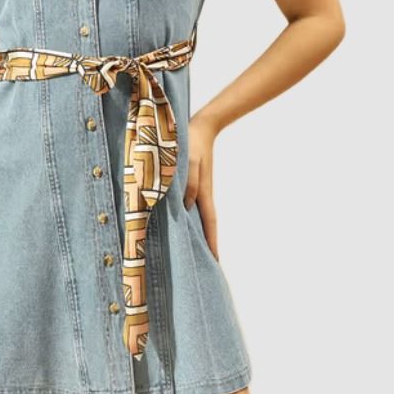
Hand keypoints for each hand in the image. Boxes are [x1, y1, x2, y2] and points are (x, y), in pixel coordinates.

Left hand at [183, 113, 219, 261]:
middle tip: (203, 265)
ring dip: (194, 232)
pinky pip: (187, 205)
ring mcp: (196, 190)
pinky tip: (178, 222)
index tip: (215, 262)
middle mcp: (201, 195)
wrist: (199, 128)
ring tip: (189, 251)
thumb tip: (186, 205)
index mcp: (204, 194)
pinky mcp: (189, 184)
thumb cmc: (193, 145)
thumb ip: (189, 183)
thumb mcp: (189, 162)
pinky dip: (184, 216)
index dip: (211, 242)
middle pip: (204, 225)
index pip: (209, 224)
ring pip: (194, 217)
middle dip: (204, 244)